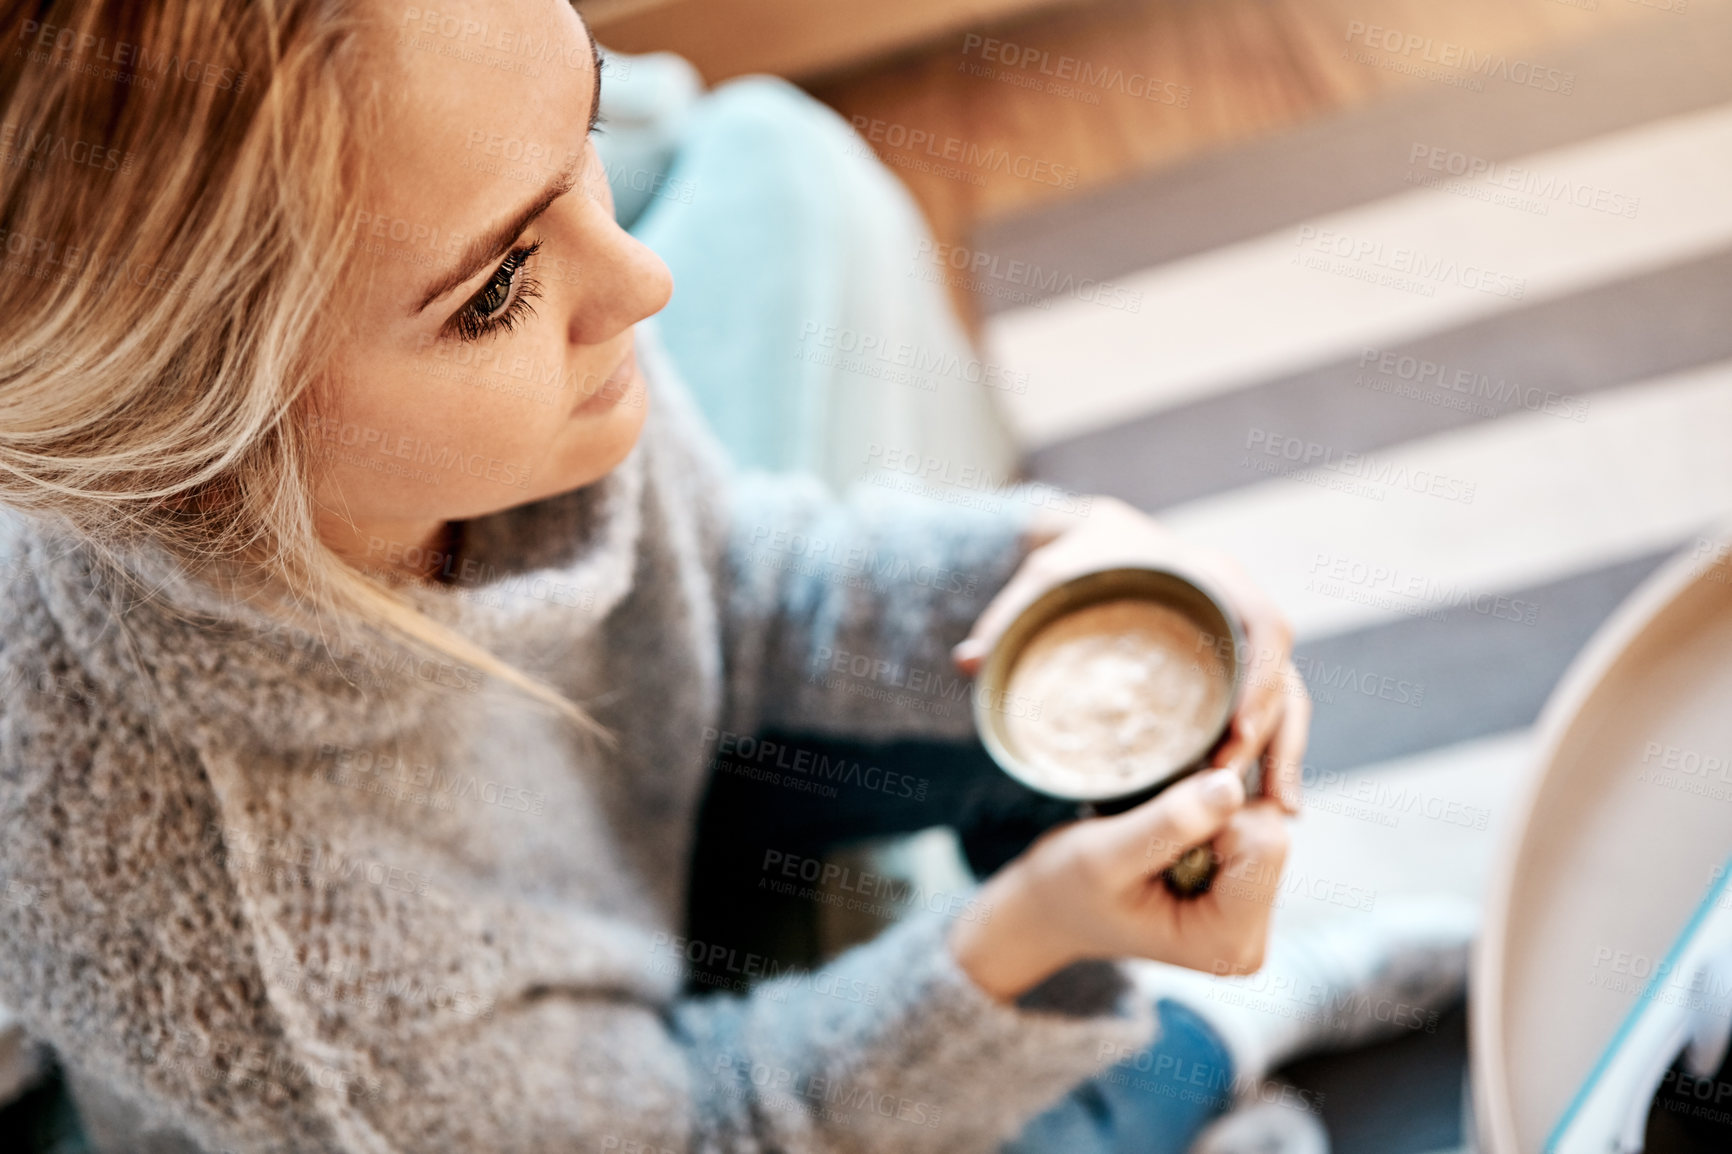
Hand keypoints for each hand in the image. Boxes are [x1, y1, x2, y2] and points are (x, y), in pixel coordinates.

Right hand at [949, 767, 1289, 999]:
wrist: (1051, 909)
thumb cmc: (1067, 887)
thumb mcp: (1105, 854)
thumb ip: (1170, 824)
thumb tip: (1232, 785)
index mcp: (1225, 942)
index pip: (1265, 845)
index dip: (1215, 813)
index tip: (1163, 812)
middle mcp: (1251, 939)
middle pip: (1269, 834)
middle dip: (1216, 812)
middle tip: (1156, 819)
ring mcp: (1250, 919)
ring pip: (1262, 826)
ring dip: (1213, 809)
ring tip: (1159, 827)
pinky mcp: (1243, 898)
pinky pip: (1251, 831)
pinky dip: (1215, 816)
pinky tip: (1174, 830)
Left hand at [954, 497, 1309, 810]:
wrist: (1098, 544)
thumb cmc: (1078, 561)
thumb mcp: (1046, 582)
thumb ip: (1008, 620)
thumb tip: (965, 661)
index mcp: (1209, 577)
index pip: (1263, 625)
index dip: (1261, 678)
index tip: (1237, 729)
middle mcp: (1238, 606)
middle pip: (1281, 671)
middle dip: (1272, 732)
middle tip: (1246, 788)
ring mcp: (1243, 638)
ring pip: (1286, 695)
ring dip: (1284, 749)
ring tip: (1280, 811)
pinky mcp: (1236, 667)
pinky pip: (1271, 707)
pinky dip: (1273, 748)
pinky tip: (1272, 801)